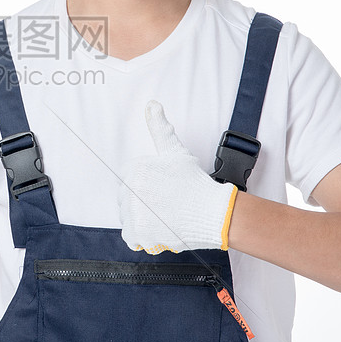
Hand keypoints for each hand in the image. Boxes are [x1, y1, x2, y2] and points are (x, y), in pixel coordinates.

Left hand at [119, 100, 237, 252]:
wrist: (213, 213)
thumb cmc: (194, 183)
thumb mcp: (175, 151)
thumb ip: (159, 128)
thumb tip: (152, 104)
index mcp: (134, 169)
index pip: (129, 181)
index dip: (147, 187)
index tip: (162, 190)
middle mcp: (129, 189)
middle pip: (127, 200)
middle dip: (144, 203)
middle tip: (166, 204)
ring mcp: (133, 212)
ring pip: (130, 218)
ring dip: (144, 220)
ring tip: (165, 215)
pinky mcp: (137, 233)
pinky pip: (132, 237)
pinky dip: (145, 237)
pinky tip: (160, 228)